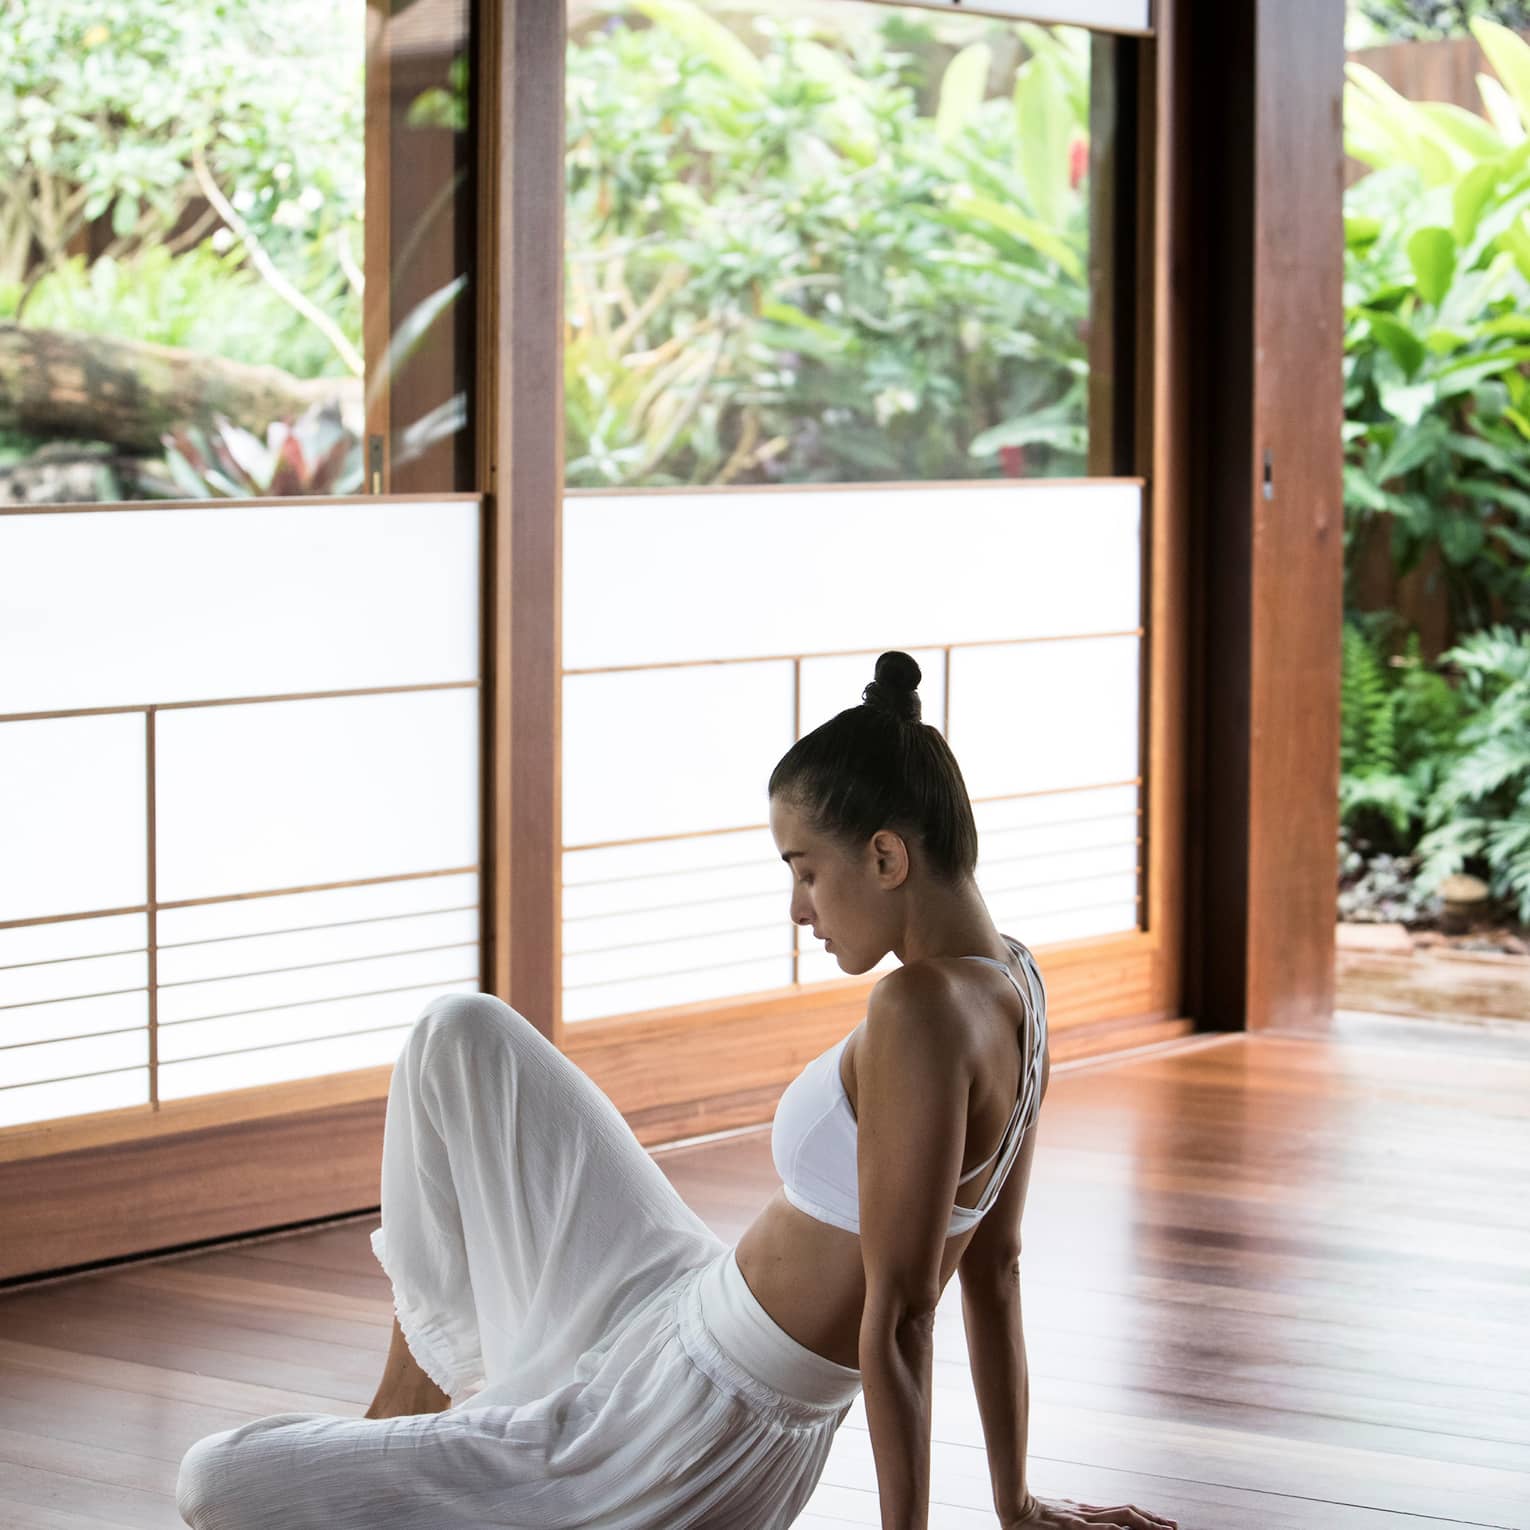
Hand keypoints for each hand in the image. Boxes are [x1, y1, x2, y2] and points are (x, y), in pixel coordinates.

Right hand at [1002, 1491, 1178, 1529]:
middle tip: (1174, 1527)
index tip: (1165, 1522)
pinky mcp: (1071, 1527)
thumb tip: (1099, 1522)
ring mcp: (1081, 1520)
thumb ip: (1082, 1519)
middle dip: (1153, 1521)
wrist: (1015, 1507)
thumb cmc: (1037, 1513)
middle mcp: (1090, 1513)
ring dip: (1143, 1525)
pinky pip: (1097, 1529)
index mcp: (1089, 1512)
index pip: (1125, 1512)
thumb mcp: (1064, 1514)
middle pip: (1128, 1513)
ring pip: (1119, 1519)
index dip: (1146, 1517)